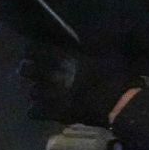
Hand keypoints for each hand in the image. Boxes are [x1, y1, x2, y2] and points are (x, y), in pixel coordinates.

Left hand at [21, 45, 139, 126]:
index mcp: (68, 59)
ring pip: (31, 91)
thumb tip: (89, 35)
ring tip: (37, 92)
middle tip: (26, 70)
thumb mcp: (109, 54)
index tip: (30, 50)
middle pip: (27, 70)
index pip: (38, 50)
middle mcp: (56, 75)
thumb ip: (95, 46)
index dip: (32, 50)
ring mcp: (54, 95)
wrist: (123, 104)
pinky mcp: (56, 113)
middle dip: (26, 69)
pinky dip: (35, 111)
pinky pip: (34, 112)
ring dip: (34, 91)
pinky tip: (38, 110)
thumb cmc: (119, 77)